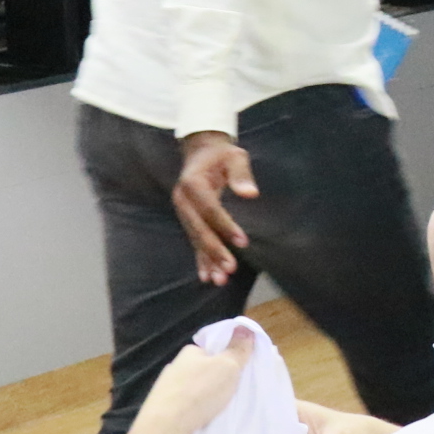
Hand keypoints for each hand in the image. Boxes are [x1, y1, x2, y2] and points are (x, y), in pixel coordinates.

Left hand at [130, 324, 253, 433]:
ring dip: (207, 401)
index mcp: (189, 353)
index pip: (212, 350)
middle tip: (235, 394)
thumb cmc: (198, 393)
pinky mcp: (165, 413)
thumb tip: (245, 326)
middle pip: (205, 372)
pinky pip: (188, 410)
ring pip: (196, 393)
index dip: (228, 359)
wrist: (163, 430)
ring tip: (223, 412)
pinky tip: (207, 423)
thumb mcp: (227, 366)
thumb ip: (238, 348)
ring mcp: (167, 392)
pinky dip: (198, 415)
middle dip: (219, 382)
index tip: (240, 374)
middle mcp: (176, 369)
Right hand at [173, 130, 257, 283]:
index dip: (225, 226)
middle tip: (230, 269)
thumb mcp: (234, 155)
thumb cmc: (221, 154)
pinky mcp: (188, 220)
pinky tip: (207, 276)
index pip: (210, 209)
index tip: (242, 241)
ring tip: (220, 280)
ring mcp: (183, 212)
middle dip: (214, 250)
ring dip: (208, 260)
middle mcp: (183, 201)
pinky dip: (201, 260)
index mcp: (193, 183)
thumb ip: (241, 173)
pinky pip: (194, 242)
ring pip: (196, 239)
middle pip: (199, 229)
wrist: (200, 153)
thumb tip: (250, 193)